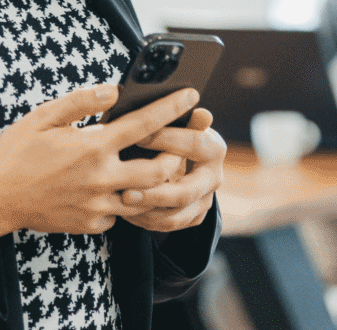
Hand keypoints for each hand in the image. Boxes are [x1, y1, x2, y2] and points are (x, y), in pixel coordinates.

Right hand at [0, 85, 200, 242]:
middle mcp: (101, 178)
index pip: (144, 124)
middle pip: (158, 170)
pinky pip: (119, 215)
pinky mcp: (90, 224)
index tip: (191, 95)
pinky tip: (115, 189)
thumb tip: (114, 89)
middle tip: (175, 144)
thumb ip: (82, 101)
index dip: (171, 107)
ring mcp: (97, 205)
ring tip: (151, 167)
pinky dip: (123, 202)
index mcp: (93, 147)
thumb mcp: (44, 116)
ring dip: (152, 183)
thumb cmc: (16, 153)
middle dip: (174, 156)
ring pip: (144, 197)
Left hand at [118, 108, 224, 232]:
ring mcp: (205, 200)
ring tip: (121, 202)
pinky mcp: (195, 216)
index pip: (194, 144)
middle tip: (125, 191)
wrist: (184, 159)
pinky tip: (126, 212)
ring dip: (148, 210)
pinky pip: (171, 225)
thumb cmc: (171, 134)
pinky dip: (147, 220)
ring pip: (178, 214)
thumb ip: (178, 117)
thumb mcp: (175, 122)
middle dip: (154, 192)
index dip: (166, 140)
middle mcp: (214, 177)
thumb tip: (199, 111)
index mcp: (214, 147)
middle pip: (187, 191)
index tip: (136, 137)